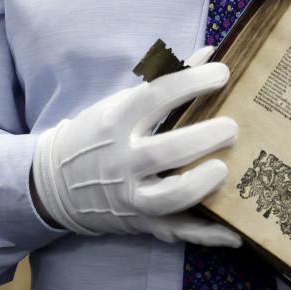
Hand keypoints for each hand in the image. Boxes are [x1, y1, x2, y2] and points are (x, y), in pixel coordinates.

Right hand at [31, 48, 240, 245]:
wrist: (55, 184)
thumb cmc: (96, 135)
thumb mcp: (119, 104)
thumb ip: (164, 81)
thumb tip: (209, 54)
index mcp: (115, 122)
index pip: (156, 97)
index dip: (191, 82)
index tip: (223, 72)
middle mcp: (121, 161)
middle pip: (165, 152)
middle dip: (204, 138)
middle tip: (233, 127)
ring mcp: (129, 196)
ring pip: (167, 198)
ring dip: (200, 185)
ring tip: (224, 168)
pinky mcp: (140, 223)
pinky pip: (176, 232)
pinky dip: (207, 235)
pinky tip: (235, 233)